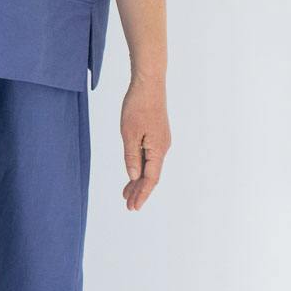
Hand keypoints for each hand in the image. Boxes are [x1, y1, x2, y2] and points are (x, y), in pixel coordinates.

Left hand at [120, 74, 170, 210]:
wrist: (149, 83)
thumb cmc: (138, 106)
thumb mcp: (129, 132)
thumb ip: (131, 156)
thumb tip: (133, 177)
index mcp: (158, 150)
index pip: (150, 179)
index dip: (141, 194)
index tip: (133, 207)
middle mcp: (163, 147)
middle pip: (151, 175)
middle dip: (140, 190)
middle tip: (128, 205)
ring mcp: (161, 140)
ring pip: (150, 166)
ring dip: (139, 179)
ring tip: (127, 193)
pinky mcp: (157, 133)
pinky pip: (149, 155)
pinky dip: (140, 165)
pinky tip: (133, 170)